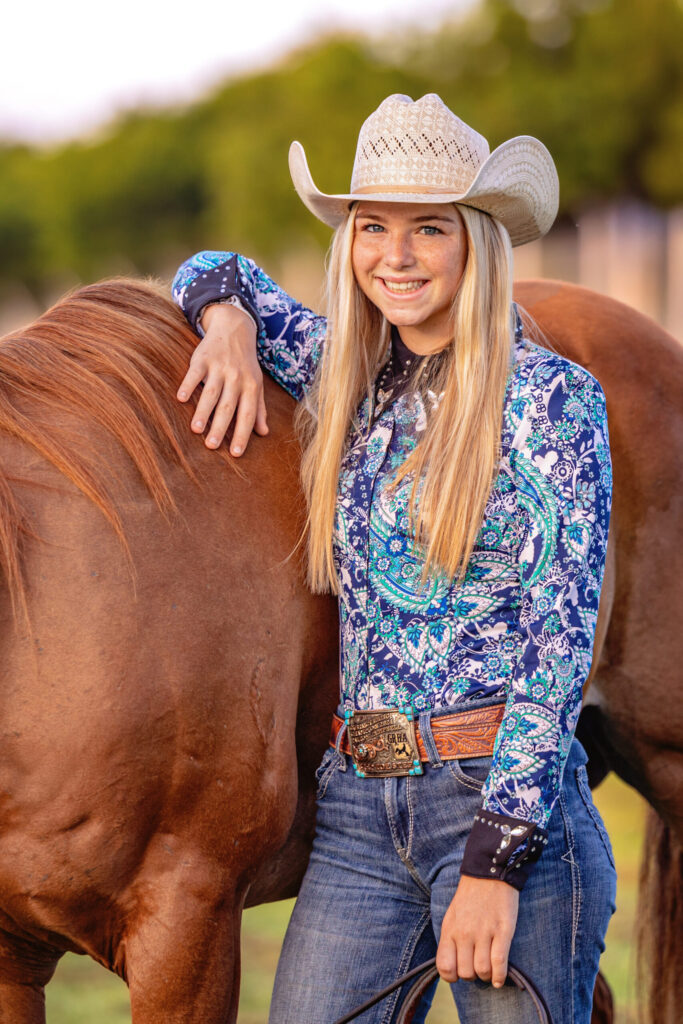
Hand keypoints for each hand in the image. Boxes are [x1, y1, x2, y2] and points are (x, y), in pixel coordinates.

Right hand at [176, 303, 267, 456]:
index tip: (236, 453)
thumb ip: (259, 408)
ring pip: (211, 392)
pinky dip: (188, 385)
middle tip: (212, 447)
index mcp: (251, 387)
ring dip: (203, 411)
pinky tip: (181, 398)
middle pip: (228, 406)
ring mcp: (219, 367)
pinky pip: (195, 373)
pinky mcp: (203, 358)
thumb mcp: (256, 384)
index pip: (248, 414)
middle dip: (220, 427)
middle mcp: (237, 378)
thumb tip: (264, 433)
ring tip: (196, 429)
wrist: (235, 328)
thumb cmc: (245, 364)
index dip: (243, 434)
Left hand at [436, 875, 518, 988]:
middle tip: (476, 968)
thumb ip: (451, 939)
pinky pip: (499, 963)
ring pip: (483, 970)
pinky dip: (500, 976)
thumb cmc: (470, 897)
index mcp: (449, 929)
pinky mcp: (503, 931)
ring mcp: (484, 932)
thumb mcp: (452, 916)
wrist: (490, 872)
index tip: (459, 973)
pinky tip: (499, 978)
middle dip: (472, 976)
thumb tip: (452, 966)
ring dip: (487, 976)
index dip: (452, 976)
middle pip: (466, 973)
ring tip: (489, 970)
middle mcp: (464, 933)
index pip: (444, 966)